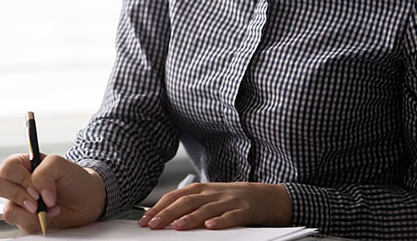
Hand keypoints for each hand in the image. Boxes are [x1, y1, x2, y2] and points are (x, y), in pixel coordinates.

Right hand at [0, 153, 105, 233]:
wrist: (87, 200)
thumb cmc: (73, 178)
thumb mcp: (61, 164)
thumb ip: (45, 171)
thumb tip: (37, 192)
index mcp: (23, 164)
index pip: (7, 168)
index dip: (19, 179)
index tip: (36, 188)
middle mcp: (18, 182)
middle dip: (18, 195)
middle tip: (37, 200)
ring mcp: (19, 202)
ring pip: (7, 209)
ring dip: (29, 212)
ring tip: (47, 209)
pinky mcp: (24, 219)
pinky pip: (19, 224)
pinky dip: (35, 222)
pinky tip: (48, 216)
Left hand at [137, 182, 290, 229]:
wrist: (271, 197)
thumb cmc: (238, 200)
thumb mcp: (213, 199)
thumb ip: (194, 205)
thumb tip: (167, 218)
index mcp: (204, 190)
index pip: (176, 196)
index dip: (160, 207)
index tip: (145, 219)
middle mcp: (214, 193)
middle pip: (187, 202)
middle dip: (167, 213)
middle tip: (152, 224)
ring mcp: (230, 201)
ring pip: (206, 208)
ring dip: (190, 217)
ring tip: (177, 226)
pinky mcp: (246, 210)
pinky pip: (232, 216)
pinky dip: (220, 221)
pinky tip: (211, 227)